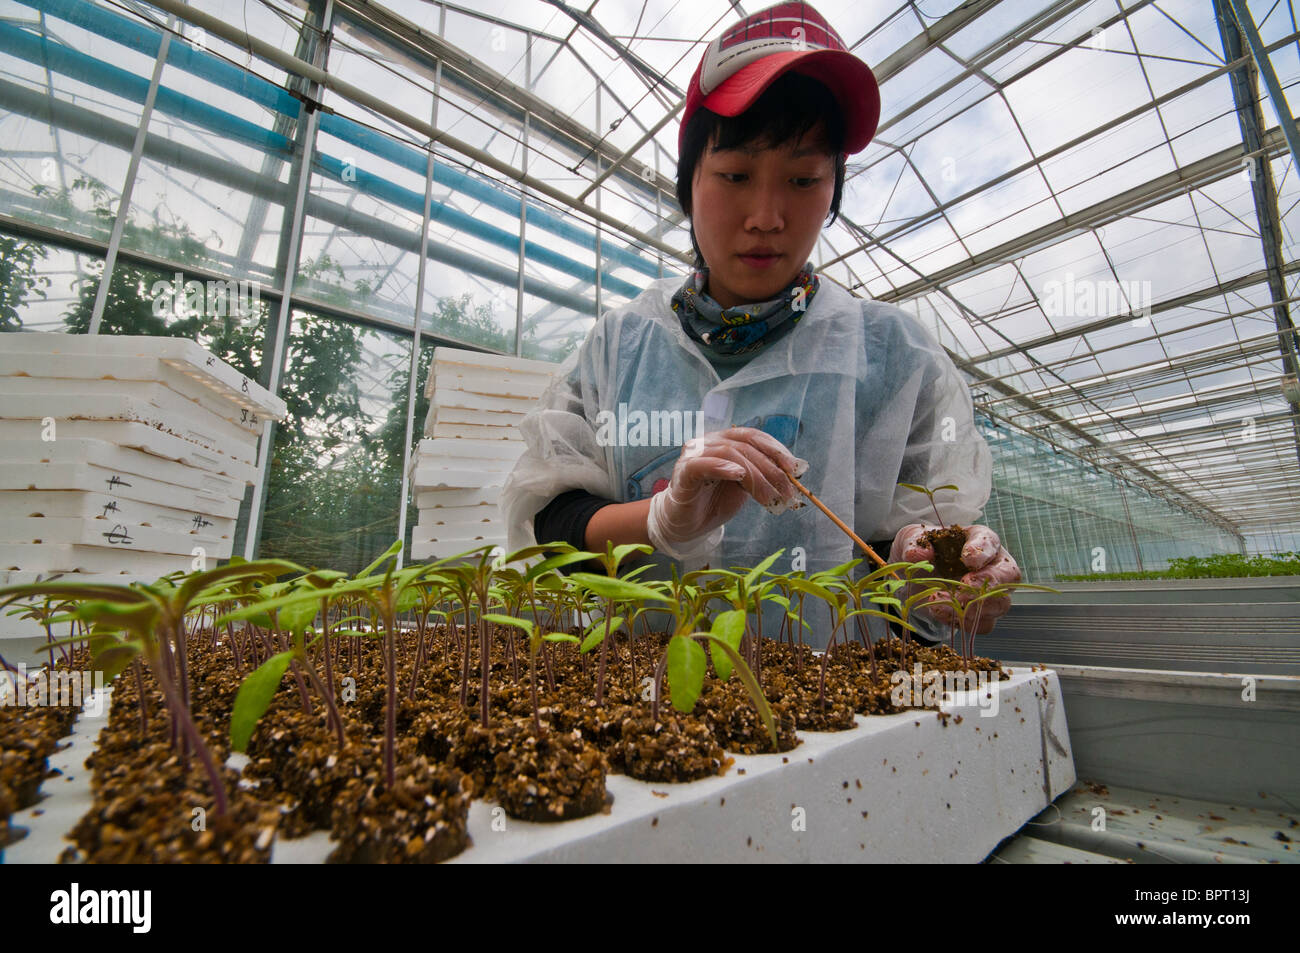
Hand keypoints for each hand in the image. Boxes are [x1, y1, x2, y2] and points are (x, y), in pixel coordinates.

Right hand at [646, 426, 807, 558]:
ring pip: (731, 454)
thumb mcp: (746, 487)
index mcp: (726, 441)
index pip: (754, 436)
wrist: (688, 525)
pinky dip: (723, 467)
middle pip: (746, 446)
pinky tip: (738, 475)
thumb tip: (794, 472)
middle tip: (787, 491)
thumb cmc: (715, 502)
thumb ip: (763, 475)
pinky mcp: (684, 471)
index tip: (796, 468)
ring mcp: (695, 454)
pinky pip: (703, 463)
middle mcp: (710, 441)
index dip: (777, 449)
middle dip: (771, 469)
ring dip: (755, 476)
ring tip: (768, 498)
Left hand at [890, 523, 1020, 634]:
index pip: (989, 542)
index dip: (982, 551)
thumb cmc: (922, 550)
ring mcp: (991, 592)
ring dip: (973, 606)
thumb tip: (919, 554)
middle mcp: (993, 565)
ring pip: (1000, 603)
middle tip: (964, 586)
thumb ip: (914, 542)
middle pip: (1009, 575)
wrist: (915, 577)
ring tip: (941, 602)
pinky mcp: (981, 614)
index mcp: (979, 539)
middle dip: (988, 582)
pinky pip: (984, 624)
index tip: (968, 558)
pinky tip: (940, 613)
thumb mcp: (912, 538)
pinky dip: (964, 621)